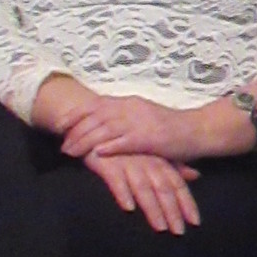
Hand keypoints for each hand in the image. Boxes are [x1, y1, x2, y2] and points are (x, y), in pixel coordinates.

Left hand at [58, 93, 202, 161]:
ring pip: (105, 130)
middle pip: (95, 117)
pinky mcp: (149, 138)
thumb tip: (102, 123)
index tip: (59, 124)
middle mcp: (131, 108)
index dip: (75, 114)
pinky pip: (125, 142)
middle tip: (62, 145)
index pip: (95, 104)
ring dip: (85, 141)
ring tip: (71, 152)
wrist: (197, 130)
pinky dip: (110, 147)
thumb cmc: (170, 127)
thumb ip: (123, 117)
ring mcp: (140, 122)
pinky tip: (97, 154)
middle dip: (75, 131)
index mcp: (129, 102)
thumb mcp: (143, 115)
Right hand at [84, 150, 201, 232]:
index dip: (186, 203)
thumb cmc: (127, 143)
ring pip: (143, 188)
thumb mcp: (152, 152)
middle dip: (172, 211)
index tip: (195, 222)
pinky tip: (128, 208)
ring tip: (160, 227)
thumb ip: (174, 166)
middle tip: (179, 232)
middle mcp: (147, 163)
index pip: (177, 185)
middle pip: (163, 189)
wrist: (96, 124)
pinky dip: (123, 193)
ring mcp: (128, 163)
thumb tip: (196, 175)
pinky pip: (116, 180)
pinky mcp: (107, 163)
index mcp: (159, 161)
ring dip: (152, 208)